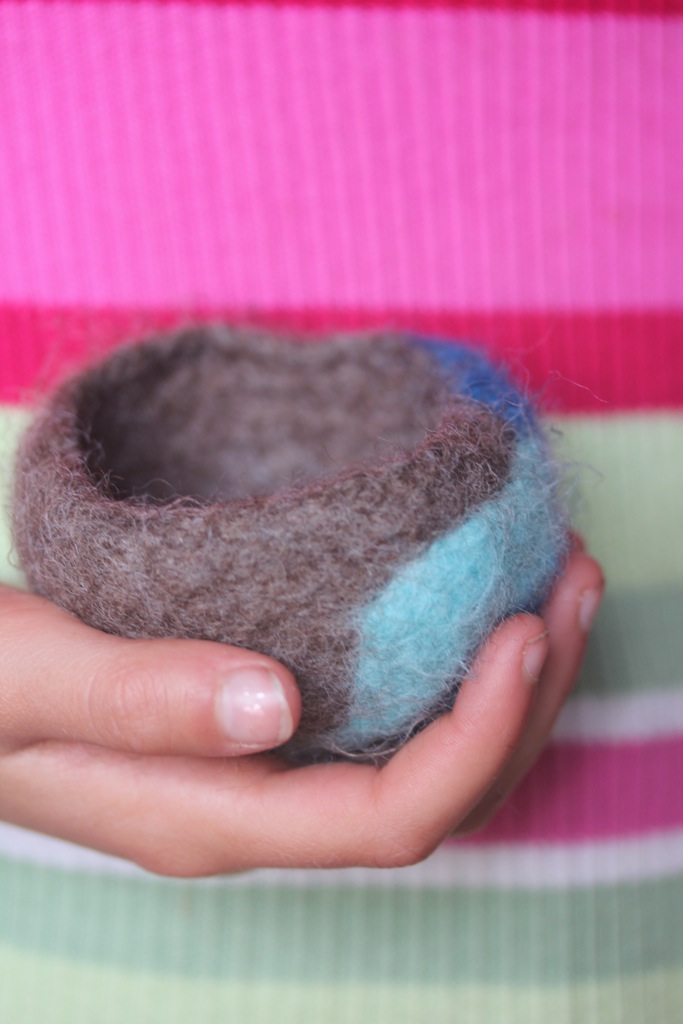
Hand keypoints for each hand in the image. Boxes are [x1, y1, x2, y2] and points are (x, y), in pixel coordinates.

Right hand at [0, 543, 602, 874]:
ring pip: (427, 756)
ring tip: (554, 575)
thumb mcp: (29, 677)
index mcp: (213, 815)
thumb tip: (276, 702)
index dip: (477, 736)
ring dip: (509, 679)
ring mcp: (269, 771)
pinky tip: (471, 593)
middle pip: (438, 795)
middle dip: (529, 701)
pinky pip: (391, 714)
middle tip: (572, 579)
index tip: (523, 628)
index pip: (390, 817)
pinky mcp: (267, 725)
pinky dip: (452, 660)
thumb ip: (139, 698)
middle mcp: (259, 806)